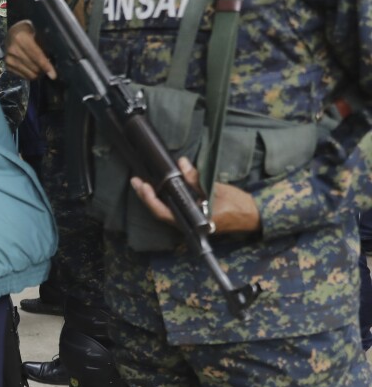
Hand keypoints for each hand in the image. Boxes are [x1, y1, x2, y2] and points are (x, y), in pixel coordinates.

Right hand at [5, 21, 56, 80]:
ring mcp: (8, 58)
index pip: (37, 56)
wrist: (13, 32)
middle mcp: (12, 49)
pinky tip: (33, 68)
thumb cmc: (29, 31)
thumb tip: (53, 60)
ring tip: (42, 69)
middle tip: (49, 68)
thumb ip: (44, 44)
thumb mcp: (38, 32)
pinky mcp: (7, 65)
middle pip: (33, 67)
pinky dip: (30, 74)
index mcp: (21, 38)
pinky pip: (23, 76)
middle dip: (43, 70)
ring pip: (29, 74)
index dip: (46, 66)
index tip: (54, 75)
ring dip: (38, 73)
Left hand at [131, 157, 261, 234]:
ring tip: (141, 183)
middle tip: (135, 181)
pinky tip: (158, 186)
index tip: (143, 185)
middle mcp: (186, 223)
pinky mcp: (191, 215)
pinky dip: (164, 196)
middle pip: (159, 211)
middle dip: (145, 196)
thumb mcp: (216, 189)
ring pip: (164, 209)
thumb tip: (182, 163)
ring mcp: (188, 221)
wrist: (251, 215)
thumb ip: (196, 178)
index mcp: (190, 221)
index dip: (150, 199)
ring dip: (152, 196)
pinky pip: (173, 206)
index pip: (163, 212)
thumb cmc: (236, 205)